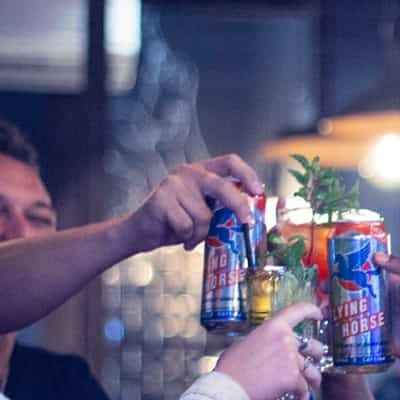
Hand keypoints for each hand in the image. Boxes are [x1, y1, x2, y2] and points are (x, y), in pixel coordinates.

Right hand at [122, 154, 263, 251]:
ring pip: (204, 216)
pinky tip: (178, 236)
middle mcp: (188, 172)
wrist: (140, 232)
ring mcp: (173, 184)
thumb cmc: (175, 223)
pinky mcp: (161, 199)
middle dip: (238, 206)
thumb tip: (250, 216)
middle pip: (221, 186)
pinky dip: (186, 238)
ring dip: (200, 233)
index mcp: (201, 171)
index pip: (229, 162)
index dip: (247, 174)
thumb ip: (220, 206)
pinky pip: (187, 226)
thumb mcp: (202, 210)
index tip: (259, 191)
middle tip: (247, 222)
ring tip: (189, 235)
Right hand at [213, 301, 325, 399]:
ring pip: (313, 369)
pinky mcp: (293, 379)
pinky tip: (300, 396)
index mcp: (274, 327)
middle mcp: (286, 340)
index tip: (318, 314)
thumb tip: (265, 345)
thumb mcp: (244, 343)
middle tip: (314, 360)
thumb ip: (262, 340)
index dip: (312, 311)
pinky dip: (303, 393)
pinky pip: (305, 387)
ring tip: (312, 383)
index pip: (298, 311)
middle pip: (313, 345)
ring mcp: (292, 360)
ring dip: (314, 377)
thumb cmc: (231, 368)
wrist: (229, 388)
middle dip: (316, 355)